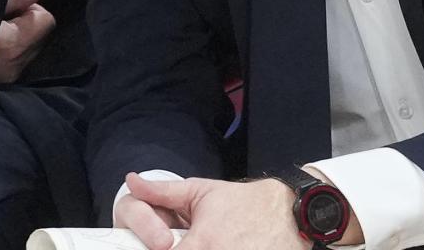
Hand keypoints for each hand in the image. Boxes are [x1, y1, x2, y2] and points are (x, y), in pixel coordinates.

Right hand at [0, 0, 55, 85]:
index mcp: (13, 46)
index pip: (44, 19)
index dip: (28, 6)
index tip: (6, 4)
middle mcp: (13, 67)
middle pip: (36, 37)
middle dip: (21, 23)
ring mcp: (4, 80)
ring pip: (24, 51)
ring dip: (12, 39)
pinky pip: (11, 64)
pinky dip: (2, 53)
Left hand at [126, 174, 309, 249]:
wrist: (292, 214)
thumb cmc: (245, 204)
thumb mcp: (200, 192)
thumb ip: (162, 192)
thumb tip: (132, 181)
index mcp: (203, 244)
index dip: (158, 249)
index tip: (163, 243)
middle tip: (185, 242)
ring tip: (209, 243)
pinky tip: (222, 247)